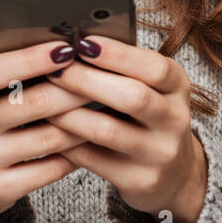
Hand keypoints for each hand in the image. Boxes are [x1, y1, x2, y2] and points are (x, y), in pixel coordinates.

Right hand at [0, 29, 93, 222]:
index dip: (31, 58)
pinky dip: (75, 153)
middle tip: (102, 76)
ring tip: (104, 105)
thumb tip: (29, 17)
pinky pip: (49, 169)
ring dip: (82, 120)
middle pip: (29, 103)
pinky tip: (88, 140)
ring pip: (48, 137)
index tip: (67, 46)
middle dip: (72, 88)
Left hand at [44, 35, 207, 222]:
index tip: (82, 42)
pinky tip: (48, 128)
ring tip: (43, 98)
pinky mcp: (140, 180)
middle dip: (86, 80)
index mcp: (178, 86)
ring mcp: (159, 153)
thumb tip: (72, 43)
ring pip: (107, 130)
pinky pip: (93, 159)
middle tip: (54, 69)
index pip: (153, 67)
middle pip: (132, 97)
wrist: (174, 173)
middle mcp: (175, 119)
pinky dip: (66, 141)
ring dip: (69, 112)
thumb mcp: (150, 87)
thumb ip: (122, 67)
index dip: (117, 54)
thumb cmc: (148, 115)